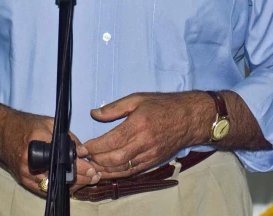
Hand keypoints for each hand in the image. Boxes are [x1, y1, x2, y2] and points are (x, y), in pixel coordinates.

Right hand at [0, 110, 100, 195]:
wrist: (2, 133)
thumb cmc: (26, 124)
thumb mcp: (49, 123)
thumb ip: (67, 137)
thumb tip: (83, 151)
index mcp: (37, 142)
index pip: (62, 158)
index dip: (79, 166)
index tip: (92, 168)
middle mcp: (30, 160)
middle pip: (59, 176)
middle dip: (79, 178)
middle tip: (94, 176)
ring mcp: (25, 173)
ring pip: (53, 186)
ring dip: (72, 185)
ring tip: (87, 181)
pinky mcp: (23, 181)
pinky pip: (44, 190)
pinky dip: (59, 188)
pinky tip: (71, 185)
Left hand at [79, 92, 210, 177]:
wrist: (189, 118)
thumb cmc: (163, 105)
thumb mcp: (137, 98)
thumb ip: (114, 107)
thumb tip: (94, 114)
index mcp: (138, 125)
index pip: (111, 141)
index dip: (94, 147)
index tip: (82, 147)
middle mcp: (144, 143)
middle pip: (115, 158)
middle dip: (96, 159)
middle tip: (83, 156)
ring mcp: (149, 155)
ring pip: (123, 168)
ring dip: (104, 169)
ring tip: (91, 166)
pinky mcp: (153, 162)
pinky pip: (133, 171)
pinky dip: (118, 173)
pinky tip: (107, 171)